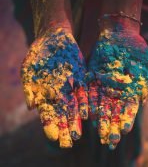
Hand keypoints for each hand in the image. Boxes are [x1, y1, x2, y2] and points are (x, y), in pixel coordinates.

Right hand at [21, 27, 87, 147]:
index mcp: (45, 94)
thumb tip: (31, 106)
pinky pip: (83, 93)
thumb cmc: (39, 54)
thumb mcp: (29, 69)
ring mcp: (70, 87)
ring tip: (77, 135)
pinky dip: (83, 103)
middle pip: (62, 115)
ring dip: (75, 121)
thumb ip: (29, 88)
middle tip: (67, 144)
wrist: (54, 38)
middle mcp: (59, 93)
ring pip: (73, 107)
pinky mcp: (81, 79)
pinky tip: (85, 114)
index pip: (48, 114)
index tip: (54, 138)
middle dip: (64, 129)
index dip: (51, 126)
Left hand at [87, 29, 147, 148]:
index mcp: (130, 91)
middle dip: (112, 126)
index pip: (127, 110)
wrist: (120, 35)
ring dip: (100, 120)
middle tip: (110, 142)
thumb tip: (142, 102)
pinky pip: (90, 93)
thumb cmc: (137, 50)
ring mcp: (103, 86)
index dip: (125, 121)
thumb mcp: (147, 67)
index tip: (123, 133)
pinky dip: (90, 104)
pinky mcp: (93, 79)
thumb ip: (145, 85)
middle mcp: (116, 92)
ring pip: (101, 106)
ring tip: (99, 133)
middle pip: (113, 112)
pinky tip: (89, 115)